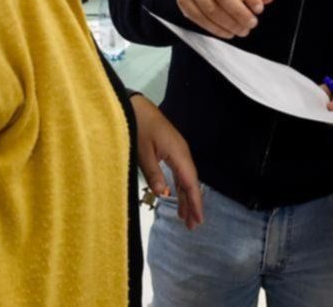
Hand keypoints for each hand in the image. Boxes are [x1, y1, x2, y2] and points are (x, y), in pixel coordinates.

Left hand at [131, 95, 203, 230]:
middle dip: (192, 204)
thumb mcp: (142, 153)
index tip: (198, 220)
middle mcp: (182, 152)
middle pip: (191, 182)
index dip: (195, 202)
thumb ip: (154, 174)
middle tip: (192, 226)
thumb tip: (164, 195)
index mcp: (178, 153)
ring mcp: (177, 151)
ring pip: (185, 178)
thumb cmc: (138, 127)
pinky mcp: (170, 150)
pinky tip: (176, 197)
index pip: (190, 182)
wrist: (135, 106)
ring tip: (185, 218)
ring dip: (186, 197)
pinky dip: (179, 187)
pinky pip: (179, 172)